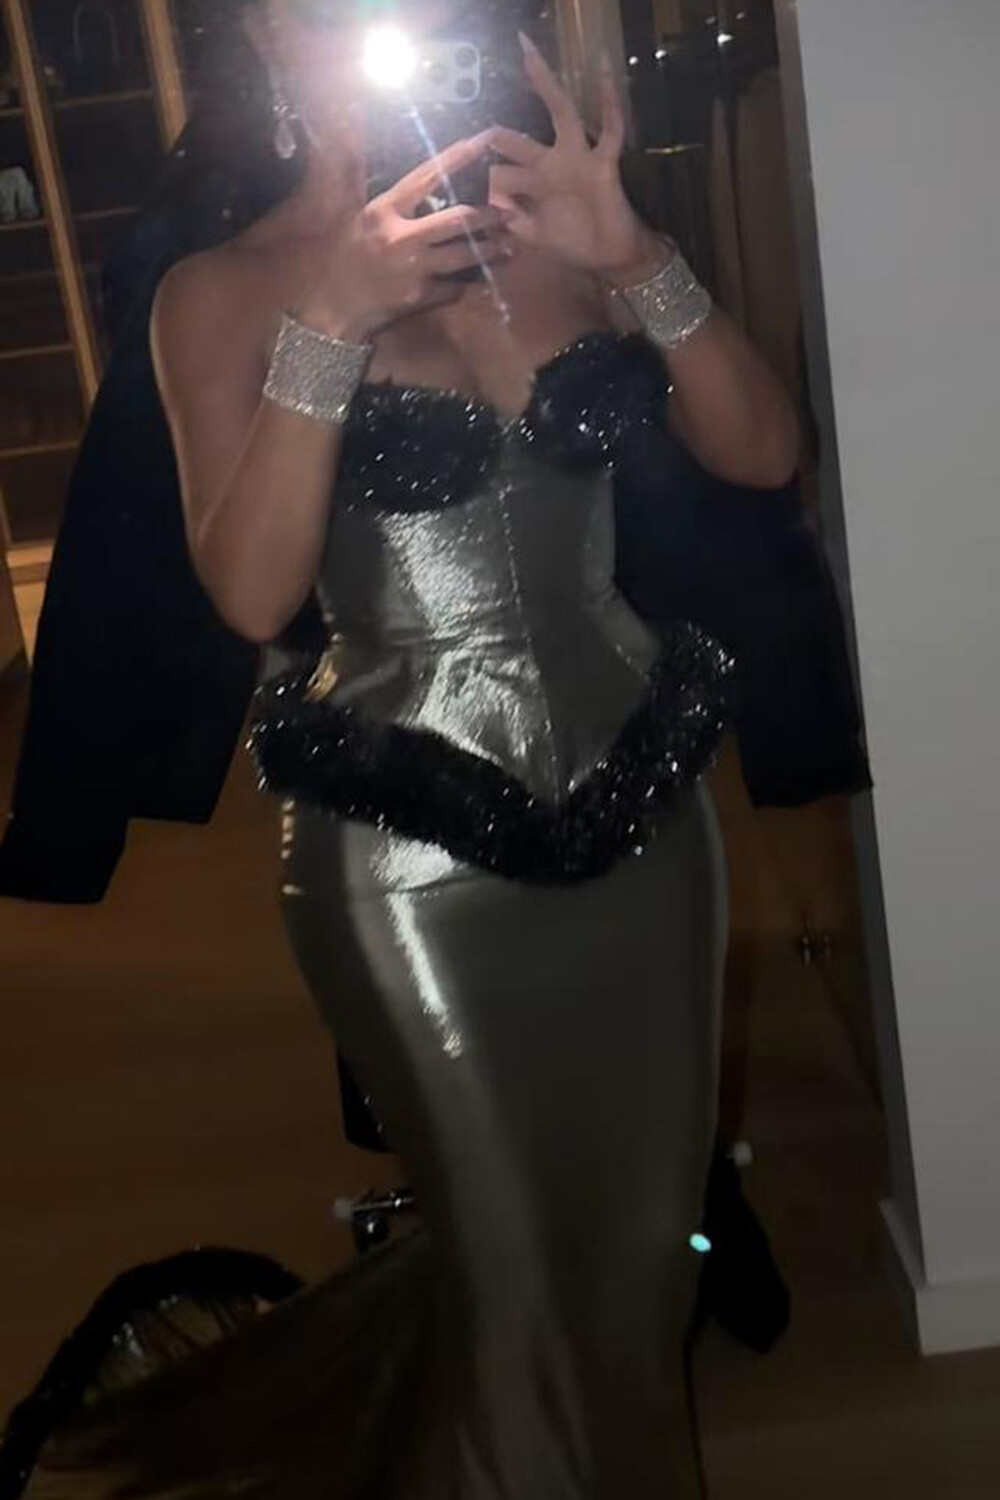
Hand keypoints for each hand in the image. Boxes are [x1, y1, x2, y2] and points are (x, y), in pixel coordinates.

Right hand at [296, 130, 515, 342]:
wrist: (335, 309)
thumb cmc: (344, 259)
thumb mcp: (357, 218)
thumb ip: (378, 190)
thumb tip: (389, 153)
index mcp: (384, 210)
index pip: (427, 176)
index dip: (458, 157)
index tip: (484, 142)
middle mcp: (401, 237)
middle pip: (456, 219)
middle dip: (487, 214)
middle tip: (508, 212)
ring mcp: (413, 269)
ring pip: (464, 255)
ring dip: (490, 250)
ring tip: (508, 245)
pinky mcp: (420, 297)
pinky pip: (454, 286)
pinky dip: (467, 282)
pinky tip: (481, 278)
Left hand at [489, 36, 666, 282]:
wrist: (611, 256)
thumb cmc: (573, 243)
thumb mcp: (536, 237)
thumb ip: (515, 222)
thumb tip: (493, 205)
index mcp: (533, 185)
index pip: (503, 174)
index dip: (489, 185)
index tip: (476, 198)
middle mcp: (551, 165)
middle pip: (520, 139)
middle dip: (498, 134)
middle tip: (476, 126)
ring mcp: (577, 159)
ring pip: (561, 113)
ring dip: (546, 84)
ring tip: (528, 55)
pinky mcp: (603, 163)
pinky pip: (610, 129)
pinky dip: (610, 101)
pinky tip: (604, 69)